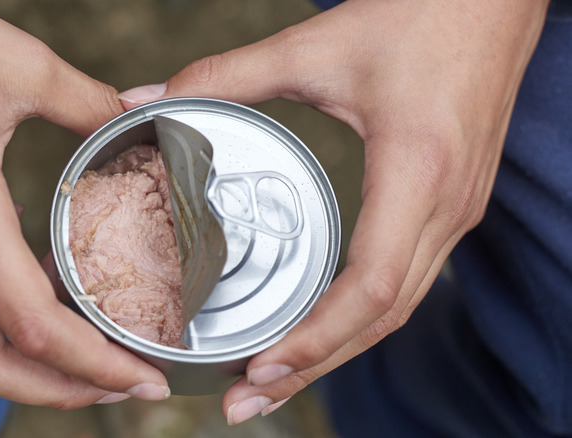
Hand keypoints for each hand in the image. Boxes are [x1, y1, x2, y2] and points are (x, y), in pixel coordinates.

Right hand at [0, 0, 168, 406]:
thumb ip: (89, 103)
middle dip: (58, 391)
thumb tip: (138, 117)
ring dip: (24, 357)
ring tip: (86, 345)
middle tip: (118, 386)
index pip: (32, 324)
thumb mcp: (18, 64)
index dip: (96, 365)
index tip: (141, 377)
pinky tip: (29, 289)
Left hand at [119, 0, 548, 422]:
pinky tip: (321, 330)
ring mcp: (457, 212)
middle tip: (245, 402)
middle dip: (314, 366)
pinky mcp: (451, 205)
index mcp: (418, 171)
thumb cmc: (420, 16)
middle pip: (382, 319)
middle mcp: (447, 207)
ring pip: (397, 310)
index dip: (316, 337)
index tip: (260, 368)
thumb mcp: (318, 45)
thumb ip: (228, 74)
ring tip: (274, 382)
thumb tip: (147, 99)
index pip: (372, 286)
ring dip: (337, 352)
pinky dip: (360, 319)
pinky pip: (408, 281)